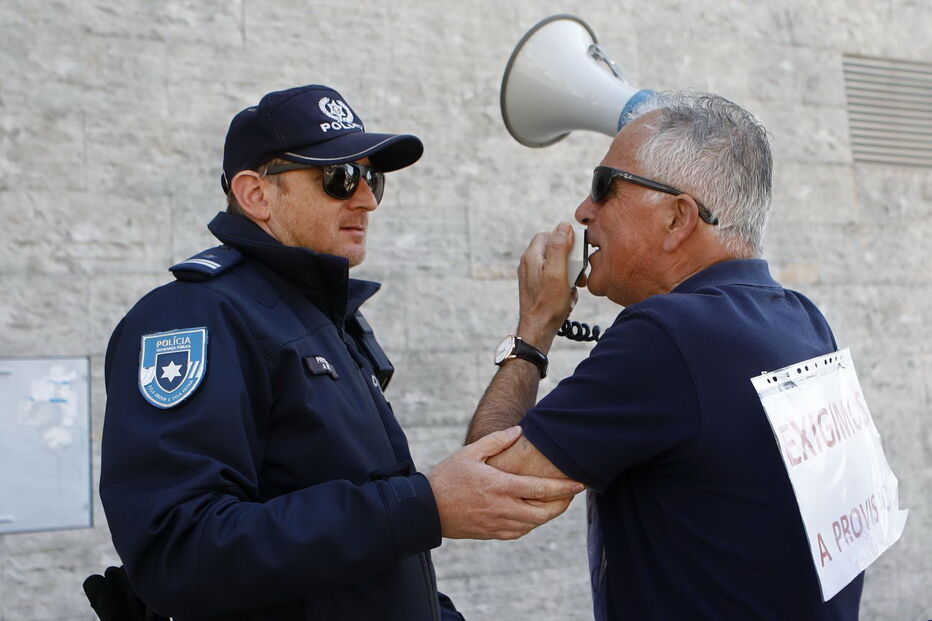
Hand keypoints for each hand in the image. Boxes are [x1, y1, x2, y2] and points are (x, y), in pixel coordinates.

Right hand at [426, 426, 584, 539]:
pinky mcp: (491, 534)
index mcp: (500, 487)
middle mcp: (502, 509)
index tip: (580, 483)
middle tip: (571, 494)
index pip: (541, 490)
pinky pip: (520, 532)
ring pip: (534, 524)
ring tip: (556, 501)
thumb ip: (496, 441)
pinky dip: (531, 524)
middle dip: (562, 504)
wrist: (426, 509)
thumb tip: (519, 431)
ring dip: (548, 514)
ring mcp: (497, 524)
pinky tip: (533, 513)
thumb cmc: (447, 477)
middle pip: (544, 513)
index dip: (564, 488)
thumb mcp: (470, 453)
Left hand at [517, 222, 576, 352]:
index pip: (549, 234)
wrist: (538, 330)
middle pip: (555, 252)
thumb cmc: (548, 303)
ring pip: (557, 268)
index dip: (565, 240)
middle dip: (570, 263)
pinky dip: (564, 288)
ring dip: (570, 278)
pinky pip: (555, 281)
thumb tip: (563, 226)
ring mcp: (532, 277)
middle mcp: (529, 264)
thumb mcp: (558, 272)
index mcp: (532, 256)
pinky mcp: (537, 289)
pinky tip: (567, 299)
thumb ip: (560, 247)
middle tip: (579, 275)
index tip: (577, 252)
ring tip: (573, 290)